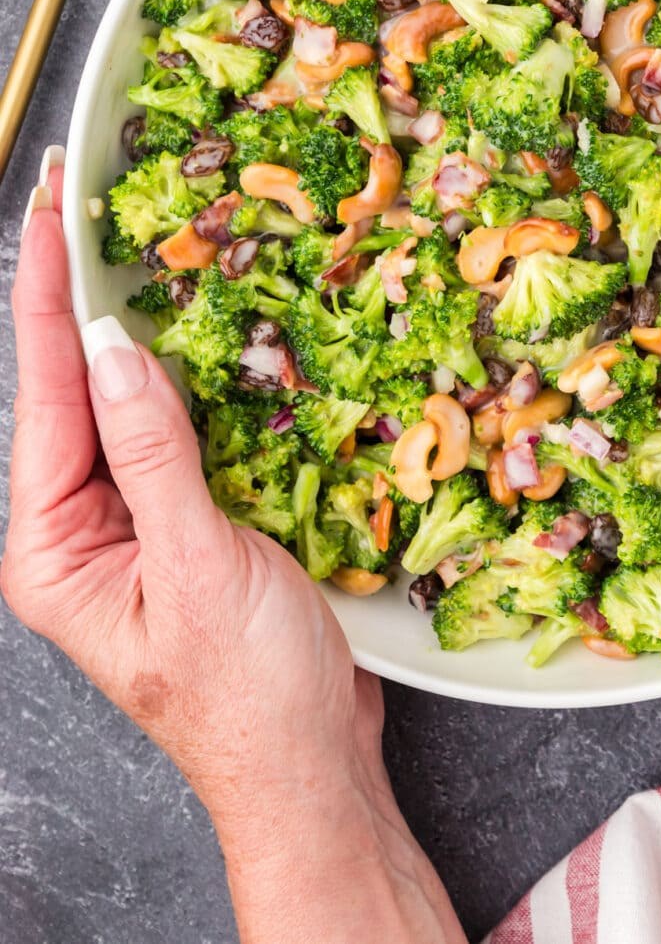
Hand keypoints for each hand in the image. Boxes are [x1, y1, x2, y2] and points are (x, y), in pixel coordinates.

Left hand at [1, 154, 463, 943]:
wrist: (313, 767)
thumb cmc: (248, 697)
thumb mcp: (197, 568)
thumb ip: (154, 454)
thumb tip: (110, 350)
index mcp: (53, 547)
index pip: (44, 392)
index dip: (45, 291)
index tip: (52, 206)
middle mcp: (81, 528)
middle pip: (72, 386)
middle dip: (77, 291)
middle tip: (81, 195)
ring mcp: (135, 522)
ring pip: (129, 399)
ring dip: (137, 323)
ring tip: (131, 235)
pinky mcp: (189, 521)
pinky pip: (181, 428)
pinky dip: (194, 371)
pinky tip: (205, 326)